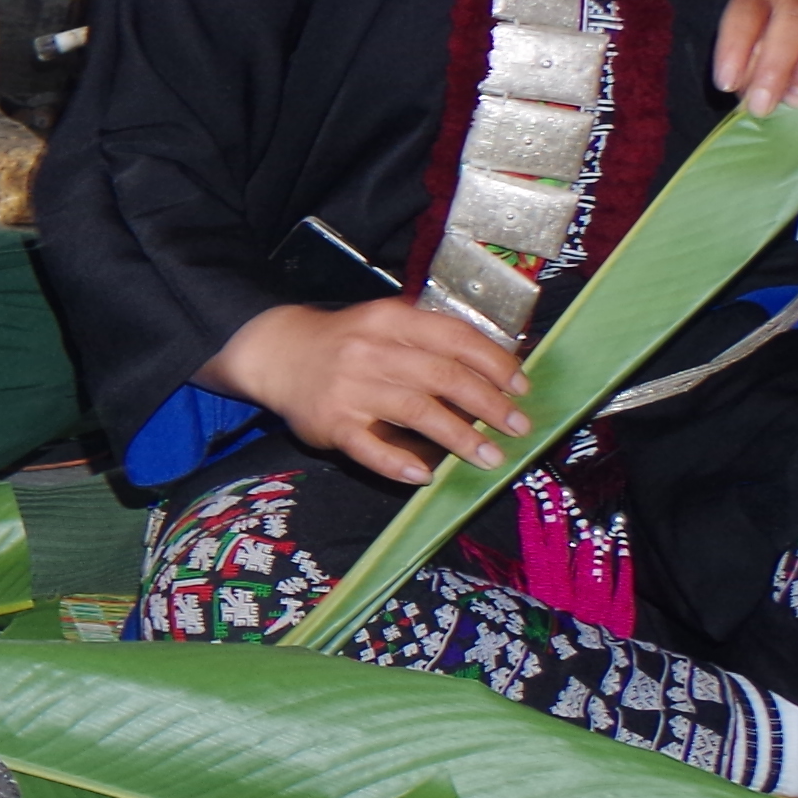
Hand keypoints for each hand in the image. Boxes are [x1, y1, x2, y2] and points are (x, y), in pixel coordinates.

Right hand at [204, 299, 531, 488]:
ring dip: (459, 437)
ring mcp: (349, 388)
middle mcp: (370, 351)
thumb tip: (497, 370)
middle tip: (518, 427)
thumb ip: (429, 340)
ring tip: (490, 457)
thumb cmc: (345, 342)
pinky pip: (369, 447)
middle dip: (488, 403)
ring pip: (415, 411)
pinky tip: (426, 476)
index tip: (521, 387)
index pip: (453, 337)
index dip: (493, 362)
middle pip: (441, 376)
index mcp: (390, 321)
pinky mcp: (331, 422)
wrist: (276, 353)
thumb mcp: (384, 325)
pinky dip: (399, 463)